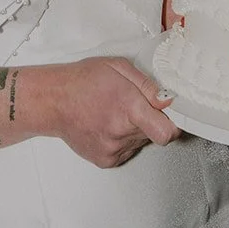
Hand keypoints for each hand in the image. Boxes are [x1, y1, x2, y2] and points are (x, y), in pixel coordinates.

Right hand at [38, 56, 178, 167]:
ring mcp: (112, 150)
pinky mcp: (106, 160)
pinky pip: (127, 150)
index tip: (172, 115)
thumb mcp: (120, 67)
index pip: (167, 132)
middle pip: (155, 134)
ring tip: (116, 113)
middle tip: (134, 105)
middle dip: (152, 120)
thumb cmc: (84, 80)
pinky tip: (108, 125)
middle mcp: (121, 133)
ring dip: (136, 129)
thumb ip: (148, 86)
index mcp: (128, 107)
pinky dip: (123, 139)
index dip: (174, 124)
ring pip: (141, 142)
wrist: (54, 102)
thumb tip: (169, 101)